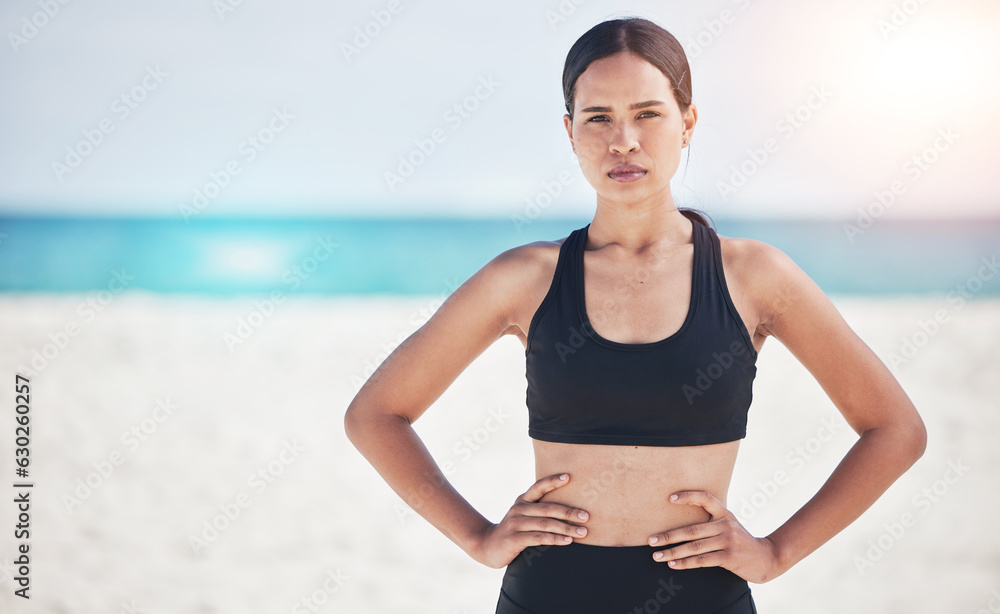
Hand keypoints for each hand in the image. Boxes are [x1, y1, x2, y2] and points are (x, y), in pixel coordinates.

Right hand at [468, 473, 589, 568]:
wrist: (486, 546)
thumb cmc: (513, 530)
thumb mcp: (522, 516)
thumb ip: (539, 510)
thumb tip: (569, 508)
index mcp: (522, 501)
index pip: (538, 487)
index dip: (552, 481)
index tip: (569, 476)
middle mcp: (519, 509)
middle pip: (548, 508)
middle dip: (569, 512)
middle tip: (586, 516)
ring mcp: (515, 524)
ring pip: (545, 524)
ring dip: (566, 528)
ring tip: (583, 532)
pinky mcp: (514, 539)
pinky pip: (539, 538)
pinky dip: (555, 539)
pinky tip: (567, 541)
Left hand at [646, 490, 783, 582]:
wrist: (767, 557)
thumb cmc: (741, 541)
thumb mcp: (730, 525)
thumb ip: (712, 522)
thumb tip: (682, 526)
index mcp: (724, 513)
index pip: (705, 498)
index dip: (688, 496)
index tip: (670, 499)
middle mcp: (725, 524)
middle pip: (691, 529)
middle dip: (668, 536)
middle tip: (650, 540)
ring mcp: (728, 541)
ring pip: (694, 547)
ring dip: (673, 552)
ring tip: (657, 556)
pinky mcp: (729, 557)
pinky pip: (702, 560)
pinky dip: (686, 563)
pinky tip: (673, 565)